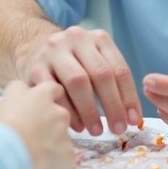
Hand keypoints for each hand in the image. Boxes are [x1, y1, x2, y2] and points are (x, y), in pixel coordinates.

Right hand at [0, 80, 75, 168]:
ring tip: (35, 153)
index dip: (35, 101)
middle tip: (38, 130)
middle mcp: (52, 105)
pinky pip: (65, 158)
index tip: (26, 112)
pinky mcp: (68, 152)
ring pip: (63, 132)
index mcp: (31, 93)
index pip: (42, 88)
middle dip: (52, 115)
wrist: (9, 155)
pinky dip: (56, 164)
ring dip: (54, 140)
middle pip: (58, 106)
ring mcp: (63, 129)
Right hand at [16, 26, 141, 136]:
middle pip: (100, 74)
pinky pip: (55, 91)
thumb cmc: (73, 63)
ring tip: (97, 130)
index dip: (129, 97)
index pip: (119, 69)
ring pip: (77, 81)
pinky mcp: (36, 67)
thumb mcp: (94, 60)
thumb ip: (112, 81)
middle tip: (118, 129)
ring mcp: (54, 51)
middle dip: (112, 105)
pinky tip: (76, 126)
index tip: (134, 121)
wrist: (34, 49)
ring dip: (90, 110)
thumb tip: (131, 117)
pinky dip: (68, 111)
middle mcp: (77, 39)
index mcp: (98, 38)